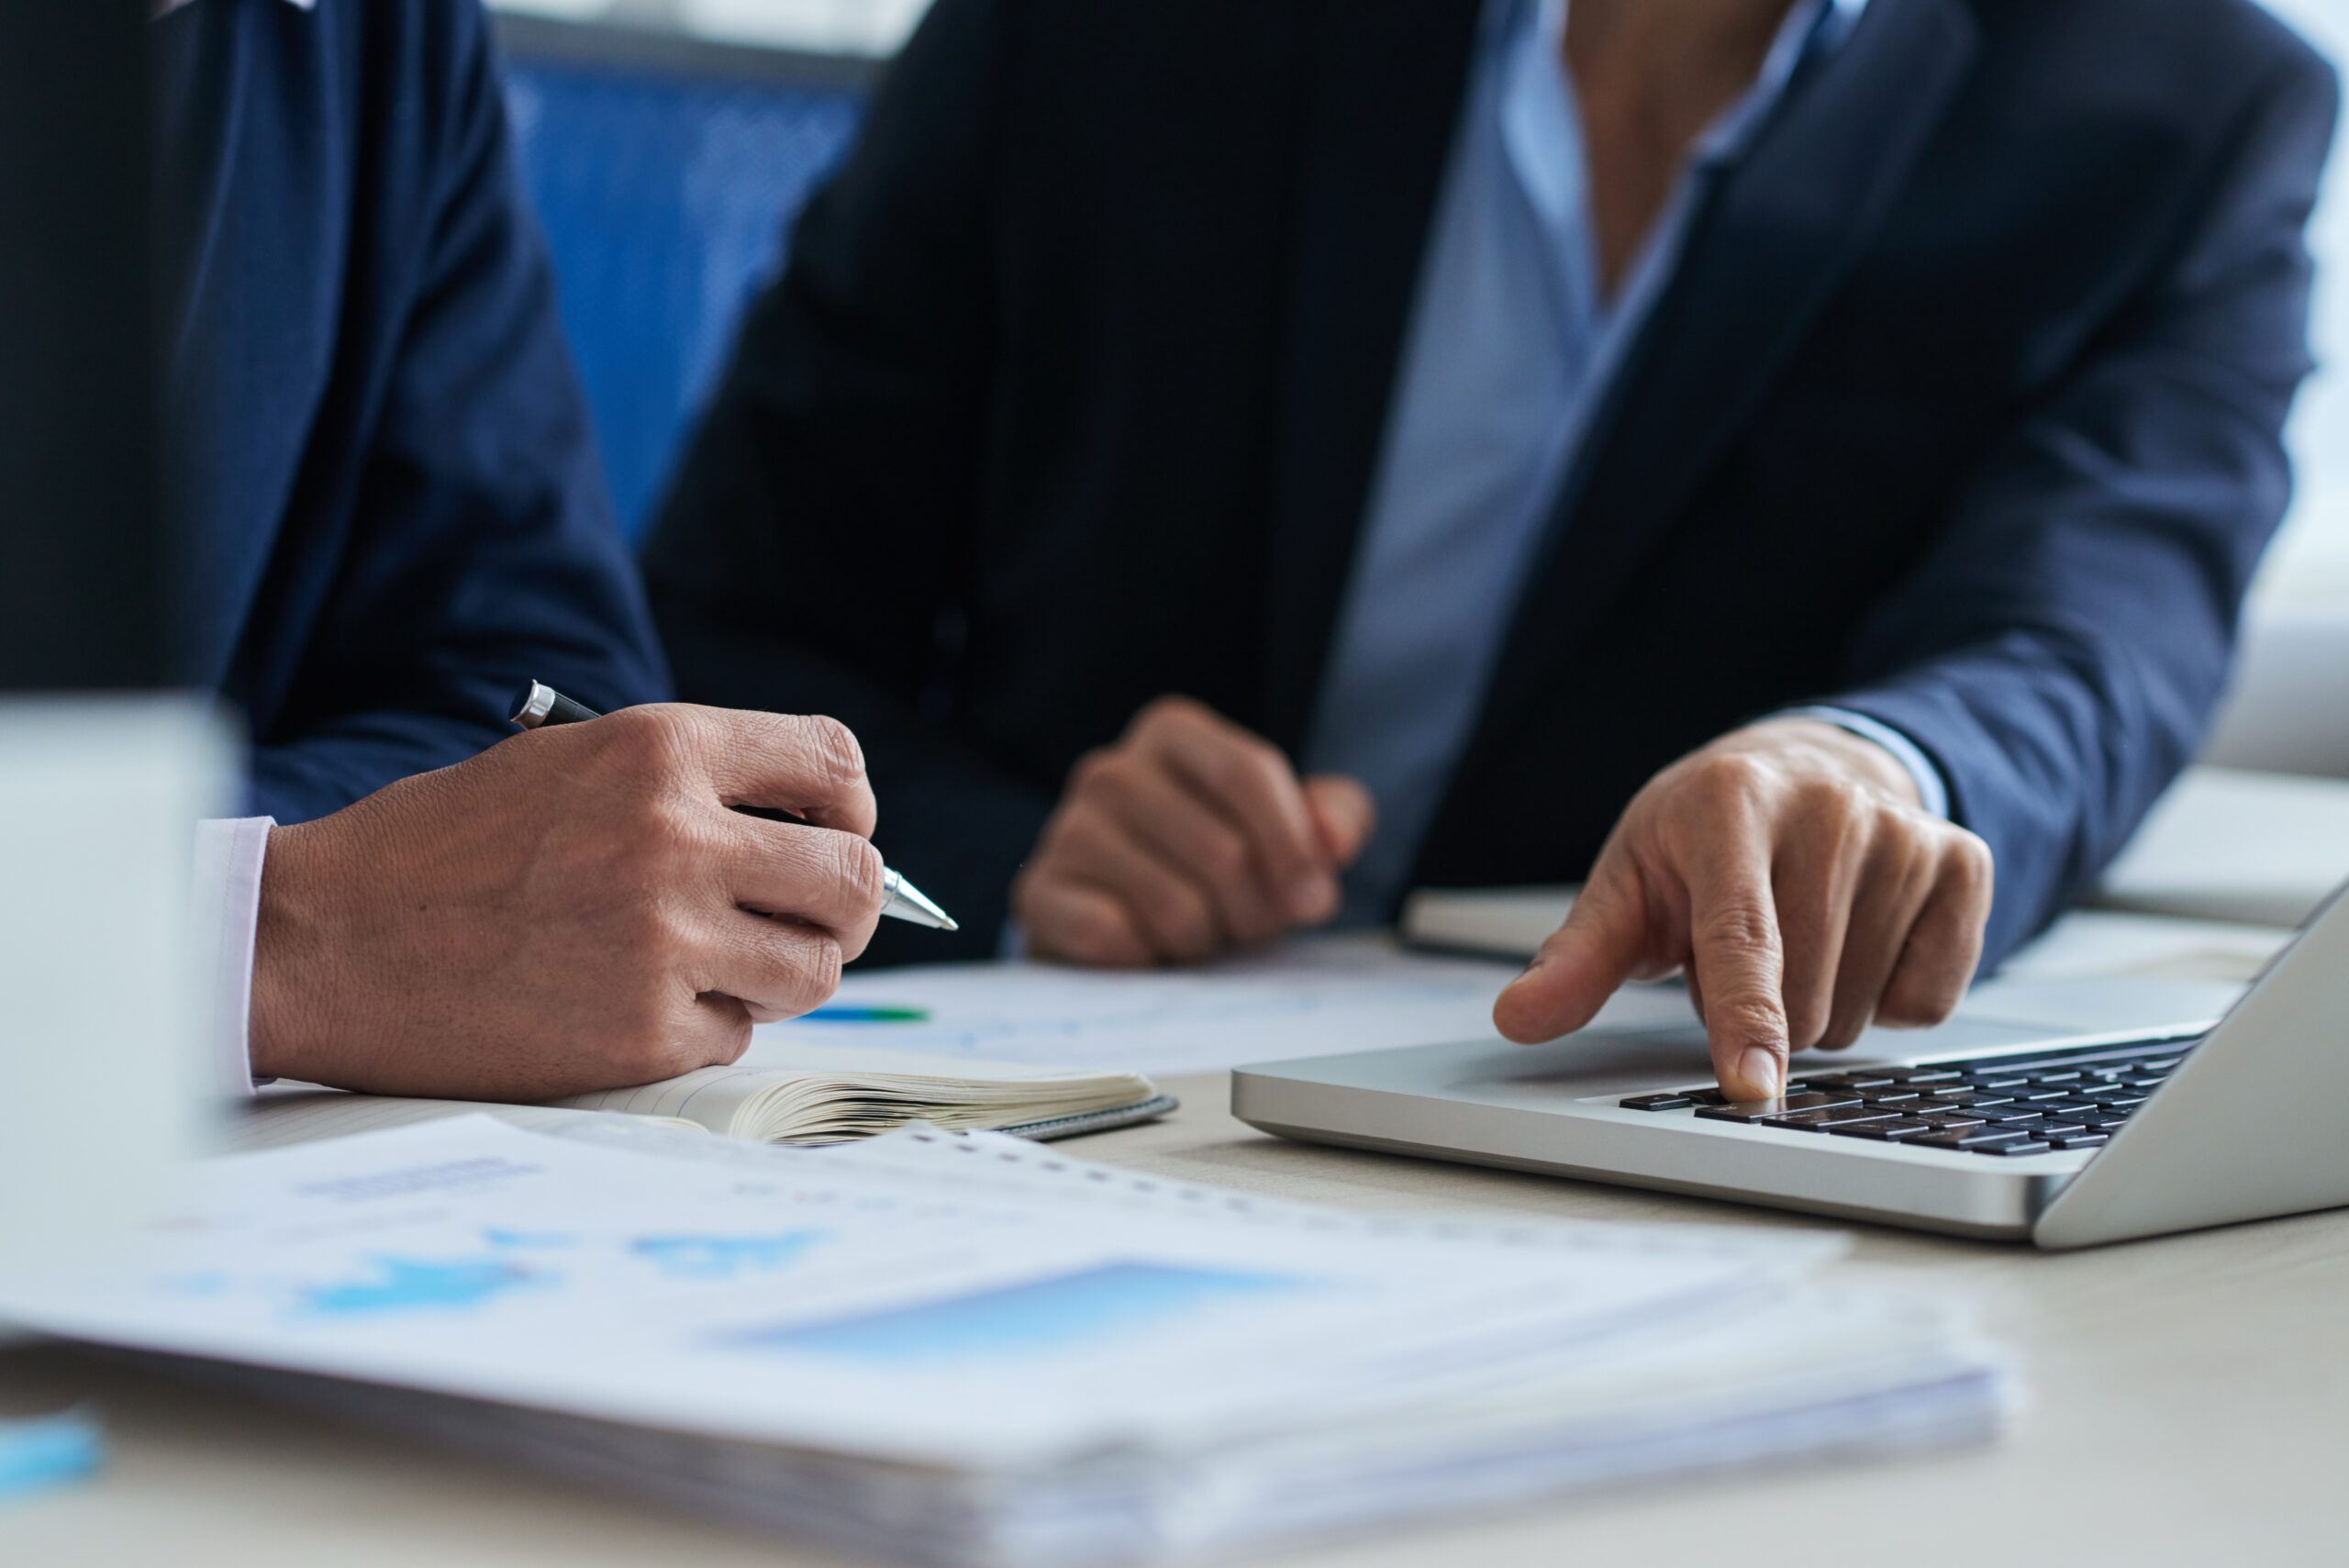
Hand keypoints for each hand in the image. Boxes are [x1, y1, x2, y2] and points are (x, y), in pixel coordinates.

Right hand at [250, 704, 887, 1098]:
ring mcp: (663, 941)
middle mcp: (677, 839)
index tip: (827, 835)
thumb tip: (815, 833)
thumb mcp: (568, 763)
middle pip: (855, 880)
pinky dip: (703, 1026)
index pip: (837, 765)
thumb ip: (690, 786)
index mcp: (661, 752)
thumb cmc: (440, 848)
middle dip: (842, 905)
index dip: (850, 808)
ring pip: (814, 969)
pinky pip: (735, 1035)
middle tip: (802, 920)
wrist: (321, 940)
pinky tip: (632, 1002)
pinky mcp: (641, 1031)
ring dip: (780, 973)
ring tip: (716, 964)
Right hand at [1013, 696, 1374, 965]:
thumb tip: (1333, 841)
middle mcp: (1111, 770)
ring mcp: (1066, 829)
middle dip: (1256, 911)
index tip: (1314, 898)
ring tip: (1200, 934)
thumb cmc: (1219, 864)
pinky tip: (1147, 945)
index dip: (1293, 847)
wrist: (1127, 916)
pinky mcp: (1038, 892)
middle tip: (1251, 927)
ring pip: (1175, 906)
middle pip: (1221, 851)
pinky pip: (1115, 937)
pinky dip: (1147, 957)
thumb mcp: (1291, 830)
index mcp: (1173, 731)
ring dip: (1204, 940)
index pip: (1248, 773)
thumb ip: (1334, 818)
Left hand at [1492, 718, 1991, 1099]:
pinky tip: (1861, 940)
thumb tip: (1520, 1017)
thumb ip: (1577, 957)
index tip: (1751, 1087)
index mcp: (1730, 805)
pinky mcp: (1965, 862)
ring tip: (1797, 940)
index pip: (1741, 937)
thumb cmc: (1702, 837)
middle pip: (1805, 996)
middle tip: (1741, 953)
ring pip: (1866, 1008)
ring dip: (1821, 1007)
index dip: (1744, 1020)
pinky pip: (1931, 997)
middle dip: (1762, 1013)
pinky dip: (1890, 996)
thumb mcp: (1629, 883)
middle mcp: (1829, 809)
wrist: (1805, 765)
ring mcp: (1907, 833)